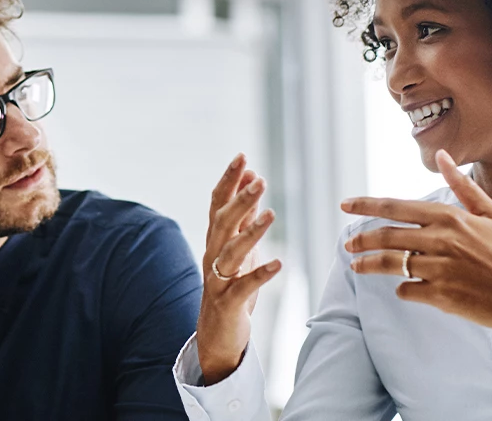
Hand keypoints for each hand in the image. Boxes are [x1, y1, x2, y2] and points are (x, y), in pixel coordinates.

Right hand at [193, 154, 282, 384]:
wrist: (216, 335)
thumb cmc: (231, 288)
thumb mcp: (239, 249)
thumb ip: (244, 218)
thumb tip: (251, 182)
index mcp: (215, 241)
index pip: (218, 204)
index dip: (229, 181)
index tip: (242, 157)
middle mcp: (212, 256)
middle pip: (222, 223)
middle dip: (240, 200)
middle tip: (259, 180)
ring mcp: (217, 280)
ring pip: (231, 252)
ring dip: (251, 232)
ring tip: (270, 214)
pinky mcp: (228, 303)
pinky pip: (244, 287)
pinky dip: (260, 274)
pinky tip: (279, 264)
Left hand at [341, 149, 491, 366]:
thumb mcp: (491, 214)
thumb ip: (462, 186)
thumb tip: (443, 154)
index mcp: (451, 217)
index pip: (396, 207)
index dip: (366, 205)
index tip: (345, 204)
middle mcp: (442, 240)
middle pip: (386, 235)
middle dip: (361, 239)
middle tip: (348, 245)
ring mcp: (440, 269)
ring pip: (390, 264)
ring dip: (368, 265)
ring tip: (357, 266)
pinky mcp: (441, 296)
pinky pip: (407, 290)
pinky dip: (402, 289)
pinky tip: (405, 288)